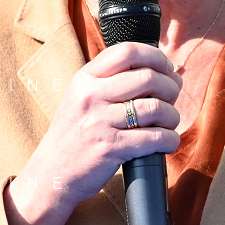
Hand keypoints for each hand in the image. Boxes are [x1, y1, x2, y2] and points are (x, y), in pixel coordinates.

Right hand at [5, 42, 181, 224]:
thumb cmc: (74, 134)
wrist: (51, 173)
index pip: (127, 51)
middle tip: (173, 97)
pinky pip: (153, 138)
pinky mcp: (110, 148)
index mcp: (85, 78)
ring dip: (172, 115)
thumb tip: (165, 72)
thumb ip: (113, 81)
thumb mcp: (82, 98)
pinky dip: (169, 140)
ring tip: (169, 122)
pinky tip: (167, 142)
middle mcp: (91, 96)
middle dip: (170, 87)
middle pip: (147, 77)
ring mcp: (100, 122)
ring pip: (155, 108)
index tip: (166, 68)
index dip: (155, 56)